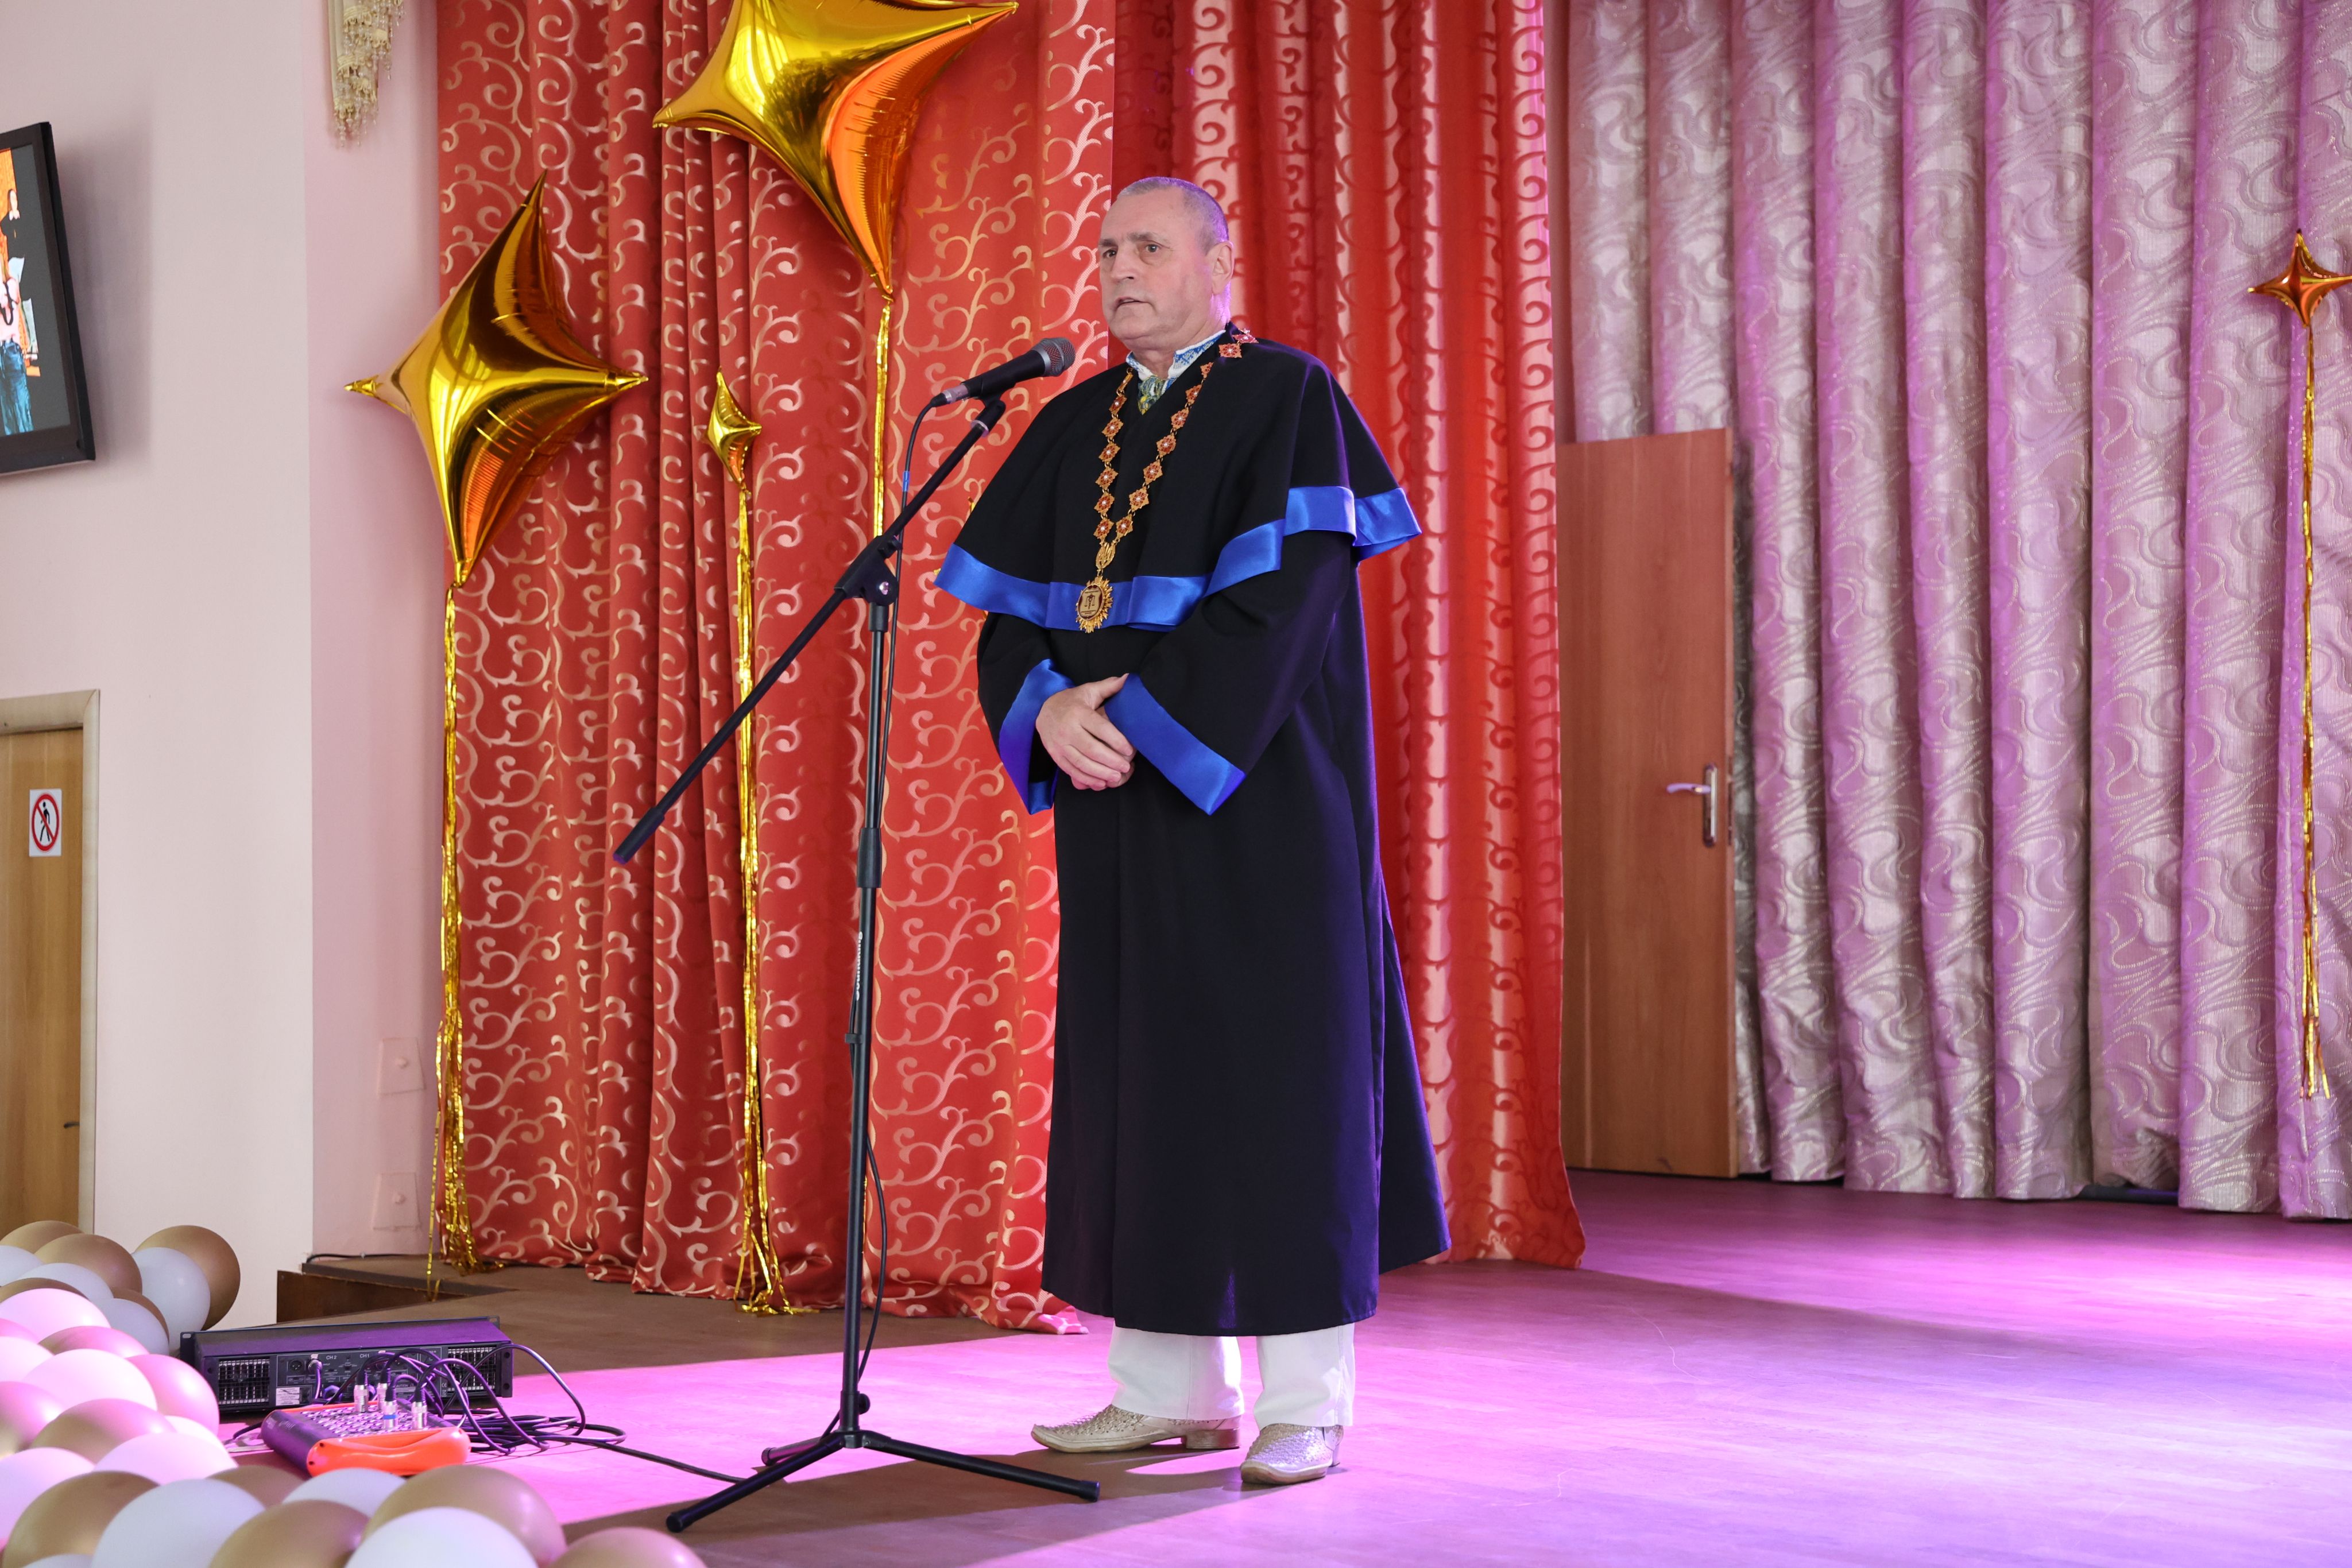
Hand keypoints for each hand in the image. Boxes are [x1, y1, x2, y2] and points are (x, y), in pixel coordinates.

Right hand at [1038, 675, 1133, 789]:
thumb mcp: (1088, 690)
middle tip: (1126, 767)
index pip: (1100, 728)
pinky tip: (1101, 783)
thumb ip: (1109, 686)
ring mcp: (1059, 744)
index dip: (1116, 740)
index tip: (1130, 750)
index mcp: (1078, 712)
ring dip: (1100, 773)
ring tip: (1117, 777)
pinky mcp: (1055, 755)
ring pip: (1081, 763)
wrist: (1042, 709)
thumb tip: (1128, 678)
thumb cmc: (1072, 701)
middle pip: (1091, 749)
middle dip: (1111, 761)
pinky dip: (1086, 779)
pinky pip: (1071, 770)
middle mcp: (1067, 729)